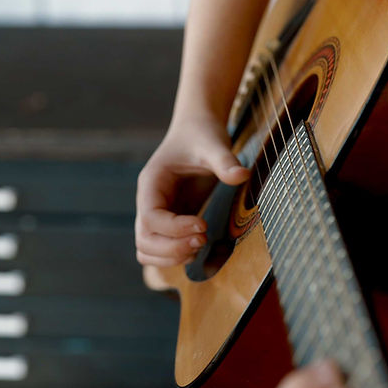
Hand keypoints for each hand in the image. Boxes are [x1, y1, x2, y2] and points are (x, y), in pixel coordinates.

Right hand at [135, 114, 249, 266]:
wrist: (197, 131)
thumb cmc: (202, 136)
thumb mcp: (214, 144)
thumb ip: (225, 161)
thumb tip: (243, 175)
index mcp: (152, 183)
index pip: (151, 218)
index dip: (175, 229)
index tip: (203, 225)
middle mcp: (148, 201)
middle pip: (144, 240)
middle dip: (173, 248)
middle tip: (203, 240)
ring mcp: (155, 213)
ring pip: (146, 250)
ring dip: (171, 257)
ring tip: (201, 245)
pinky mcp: (167, 221)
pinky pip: (159, 249)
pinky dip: (174, 256)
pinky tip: (198, 245)